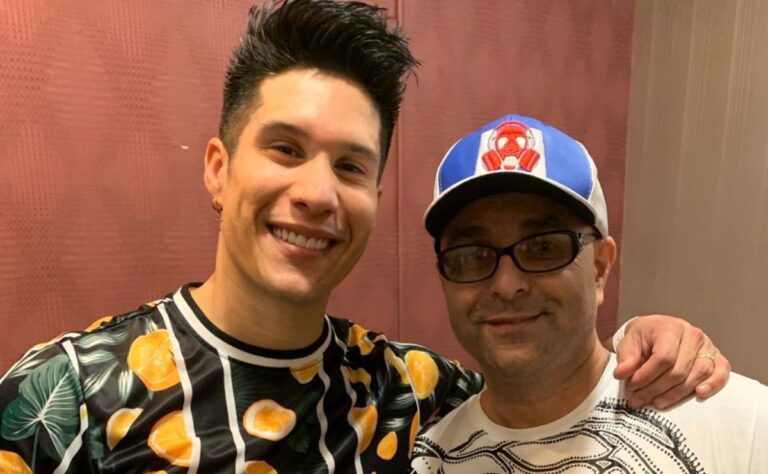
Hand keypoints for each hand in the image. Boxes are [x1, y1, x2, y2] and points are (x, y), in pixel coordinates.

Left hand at [612, 315, 730, 409]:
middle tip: (638, 399)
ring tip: (656, 403)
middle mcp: (693, 335)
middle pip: (679, 370)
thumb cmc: (643, 338)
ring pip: (698, 374)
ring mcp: (707, 346)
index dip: (647, 376)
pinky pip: (721, 372)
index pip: (663, 357)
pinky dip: (713, 384)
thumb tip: (622, 374)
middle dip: (656, 389)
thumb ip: (626, 358)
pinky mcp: (717, 357)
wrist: (656, 332)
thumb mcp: (628, 343)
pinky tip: (699, 394)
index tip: (632, 386)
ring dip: (676, 394)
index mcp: (670, 327)